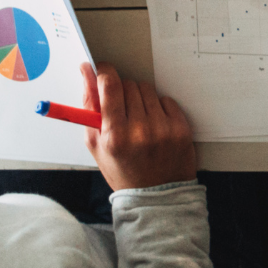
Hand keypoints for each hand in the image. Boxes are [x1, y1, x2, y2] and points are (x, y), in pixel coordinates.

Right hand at [80, 62, 196, 190]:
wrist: (156, 197)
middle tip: (120, 110)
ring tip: (138, 120)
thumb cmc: (123, 171)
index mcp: (114, 136)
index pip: (109, 85)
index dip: (103, 72)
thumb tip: (87, 73)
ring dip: (140, 98)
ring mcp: (163, 128)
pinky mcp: (181, 127)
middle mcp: (140, 130)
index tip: (101, 70)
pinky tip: (154, 125)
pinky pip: (165, 99)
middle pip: (128, 85)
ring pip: (147, 89)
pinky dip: (158, 107)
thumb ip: (89, 108)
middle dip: (120, 92)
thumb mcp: (96, 145)